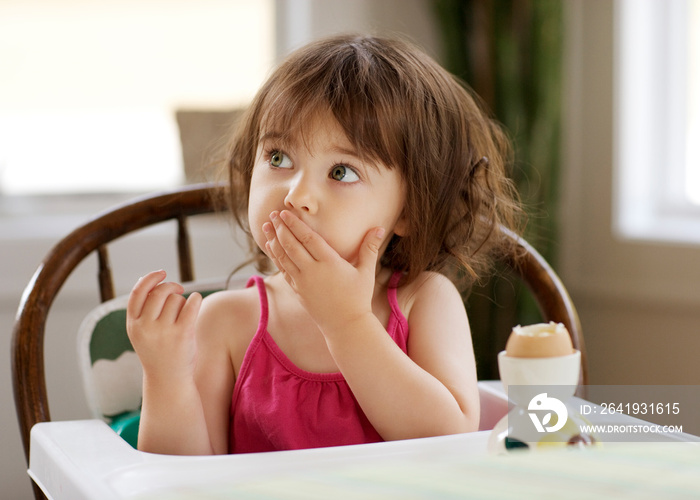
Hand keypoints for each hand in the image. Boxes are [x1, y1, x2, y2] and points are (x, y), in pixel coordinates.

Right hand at [126, 270, 201, 380]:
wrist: (168, 380)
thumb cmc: (157, 350)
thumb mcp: (142, 332)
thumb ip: (143, 309)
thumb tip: (148, 279)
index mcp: (133, 325)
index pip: (138, 292)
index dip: (150, 278)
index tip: (162, 272)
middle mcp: (145, 327)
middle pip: (160, 291)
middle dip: (171, 287)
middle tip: (179, 289)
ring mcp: (163, 331)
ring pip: (176, 299)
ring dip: (183, 302)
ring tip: (182, 316)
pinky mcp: (182, 334)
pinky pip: (192, 304)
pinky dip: (196, 299)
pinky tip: (196, 301)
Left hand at [263, 210, 385, 333]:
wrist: (345, 326)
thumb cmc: (358, 298)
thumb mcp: (366, 272)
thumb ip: (370, 248)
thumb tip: (380, 228)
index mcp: (329, 263)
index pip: (308, 239)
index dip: (295, 224)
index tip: (285, 212)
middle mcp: (312, 271)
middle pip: (291, 245)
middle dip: (280, 228)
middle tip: (272, 214)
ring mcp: (302, 282)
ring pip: (283, 257)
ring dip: (273, 240)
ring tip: (265, 226)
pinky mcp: (297, 291)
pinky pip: (283, 270)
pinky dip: (275, 257)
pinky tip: (270, 247)